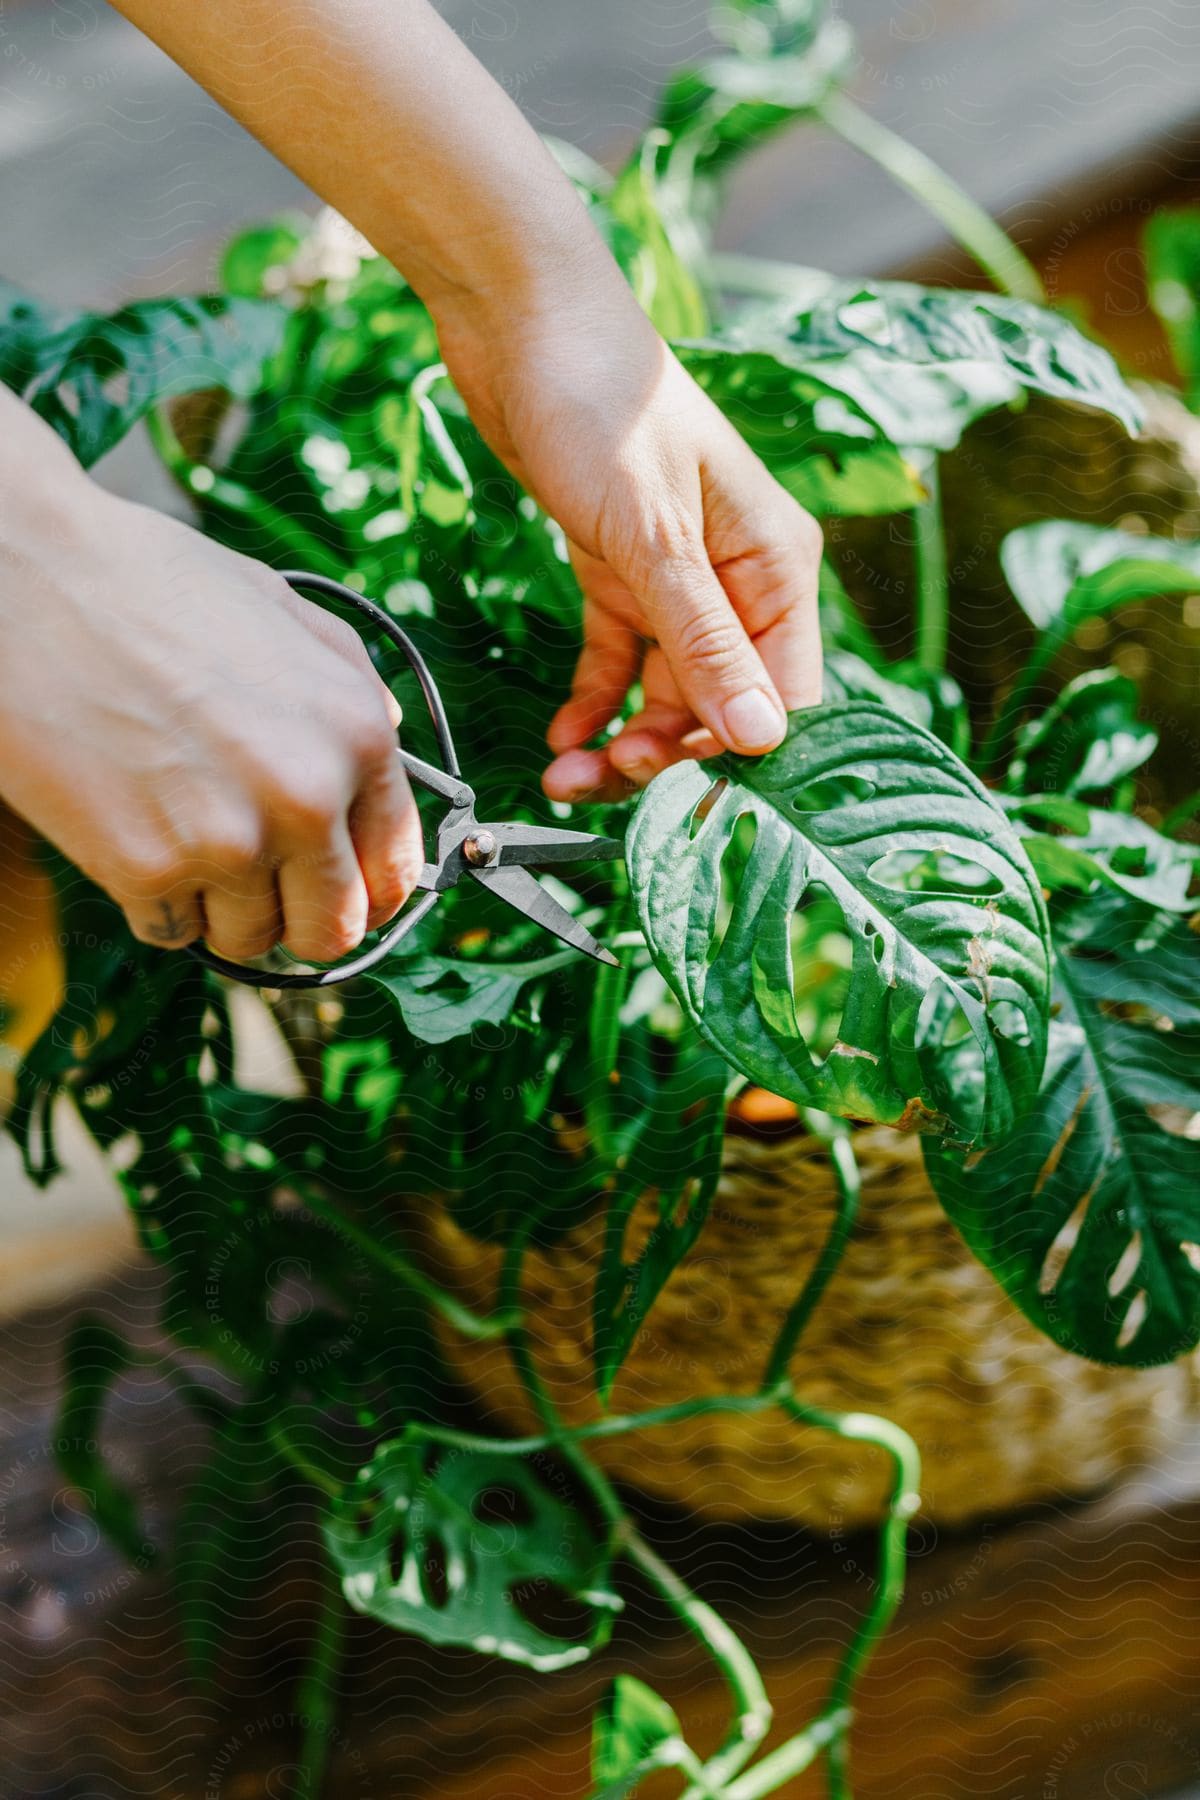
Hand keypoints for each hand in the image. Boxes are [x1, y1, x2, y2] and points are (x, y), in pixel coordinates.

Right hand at [0, 418, 421, 962]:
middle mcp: (308, 796)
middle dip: (296, 917)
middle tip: (257, 887)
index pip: (393, 870)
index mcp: (358, 734)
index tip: (336, 894)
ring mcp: (229, 841)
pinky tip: (133, 832)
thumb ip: (353, 688)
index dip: (365, 893)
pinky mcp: (147, 869)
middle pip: (332, 931)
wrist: (24, 578)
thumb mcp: (283, 613)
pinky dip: (154, 902)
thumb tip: (390, 754)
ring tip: (183, 834)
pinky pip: (171, 932)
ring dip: (220, 908)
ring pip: (249, 941)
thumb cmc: (149, 584)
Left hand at [436, 274, 822, 801]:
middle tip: (600, 779)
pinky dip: (593, 697)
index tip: (669, 780)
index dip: (732, 746)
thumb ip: (703, 642)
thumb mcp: (653, 538)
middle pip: (719, 698)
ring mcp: (678, 576)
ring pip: (664, 686)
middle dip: (664, 749)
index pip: (782, 690)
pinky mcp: (620, 568)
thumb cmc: (600, 407)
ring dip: (620, 736)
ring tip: (565, 773)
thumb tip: (759, 741)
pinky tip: (561, 732)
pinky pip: (618, 655)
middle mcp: (738, 577)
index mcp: (775, 564)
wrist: (519, 321)